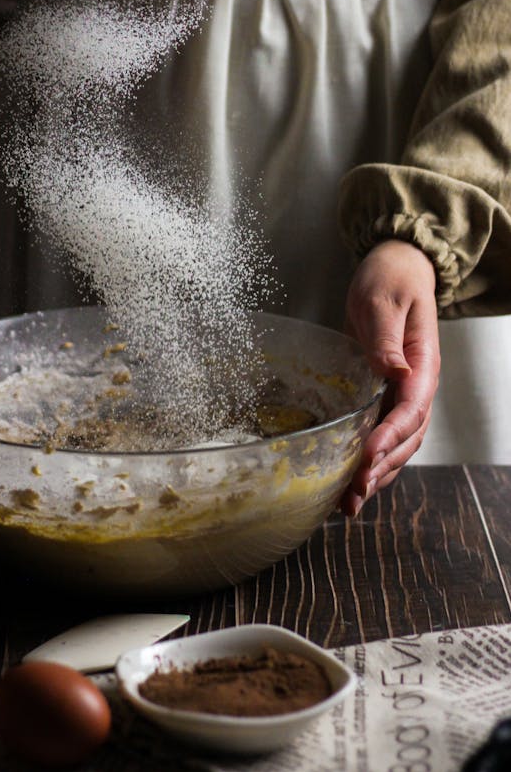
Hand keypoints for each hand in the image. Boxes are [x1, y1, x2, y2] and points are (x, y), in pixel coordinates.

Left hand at [340, 239, 439, 515]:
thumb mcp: (382, 300)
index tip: (366, 457)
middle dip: (381, 467)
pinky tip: (349, 483)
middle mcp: (417, 385)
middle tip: (353, 492)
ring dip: (377, 475)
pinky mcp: (386, 395)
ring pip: (398, 445)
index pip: (411, 408)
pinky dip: (369, 462)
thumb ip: (385, 338)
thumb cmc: (389, 279)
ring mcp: (404, 393)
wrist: (396, 269)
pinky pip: (383, 436)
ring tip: (349, 502)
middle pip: (407, 438)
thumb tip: (393, 372)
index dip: (389, 436)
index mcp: (422, 364)